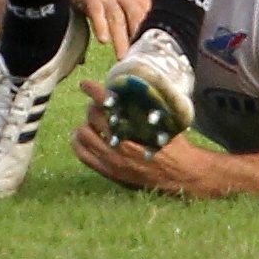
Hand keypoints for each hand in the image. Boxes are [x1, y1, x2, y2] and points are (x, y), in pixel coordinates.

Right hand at [65, 0, 149, 57]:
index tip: (151, 47)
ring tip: (122, 56)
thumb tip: (142, 43)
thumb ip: (132, 17)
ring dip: (120, 38)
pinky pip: (96, 11)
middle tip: (139, 54)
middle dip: (138, 34)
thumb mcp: (119, 1)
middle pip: (135, 13)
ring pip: (116, 16)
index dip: (151, 28)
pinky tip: (103, 40)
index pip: (147, 10)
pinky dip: (100, 25)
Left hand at [72, 80, 202, 192]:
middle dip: (93, 107)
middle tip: (98, 105)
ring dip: (85, 124)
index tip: (85, 84)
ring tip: (91, 122)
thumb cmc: (173, 143)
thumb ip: (146, 106)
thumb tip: (130, 91)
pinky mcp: (109, 171)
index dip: (93, 90)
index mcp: (135, 124)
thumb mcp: (165, 119)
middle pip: (93, 116)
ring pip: (84, 135)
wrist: (179, 174)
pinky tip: (82, 137)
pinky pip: (84, 155)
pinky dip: (79, 143)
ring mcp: (112, 158)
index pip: (106, 101)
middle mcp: (121, 141)